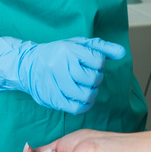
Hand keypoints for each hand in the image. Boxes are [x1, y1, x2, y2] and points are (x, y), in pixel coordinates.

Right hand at [0, 36, 125, 114]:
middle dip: (95, 79)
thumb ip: (102, 48)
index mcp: (69, 50)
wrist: (28, 65)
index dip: (98, 64)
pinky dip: (84, 105)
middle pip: (93, 79)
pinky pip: (75, 107)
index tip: (91, 63)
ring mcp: (55, 83)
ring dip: (91, 93)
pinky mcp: (52, 98)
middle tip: (88, 76)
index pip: (98, 61)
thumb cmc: (58, 53)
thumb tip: (122, 53)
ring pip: (86, 95)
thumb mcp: (79, 44)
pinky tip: (82, 99)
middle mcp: (61, 66)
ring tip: (86, 88)